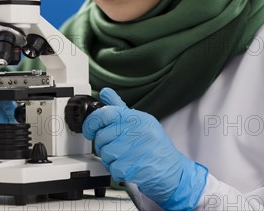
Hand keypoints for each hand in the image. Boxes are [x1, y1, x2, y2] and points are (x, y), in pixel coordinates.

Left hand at [83, 88, 207, 210]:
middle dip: (103, 145)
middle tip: (114, 148)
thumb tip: (105, 93)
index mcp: (138, 118)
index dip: (92, 122)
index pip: (106, 113)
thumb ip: (120, 108)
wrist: (173, 172)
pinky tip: (128, 167)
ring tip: (124, 158)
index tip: (90, 129)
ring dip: (110, 159)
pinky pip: (112, 168)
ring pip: (105, 153)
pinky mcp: (133, 167)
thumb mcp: (141, 123)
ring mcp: (136, 149)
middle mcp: (137, 131)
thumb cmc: (155, 147)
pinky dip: (117, 171)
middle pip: (102, 136)